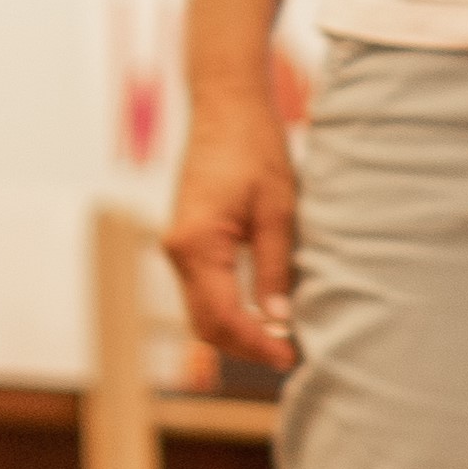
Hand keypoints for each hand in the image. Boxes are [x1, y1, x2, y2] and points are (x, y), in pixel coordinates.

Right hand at [165, 86, 301, 367]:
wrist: (226, 109)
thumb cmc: (254, 151)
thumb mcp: (278, 212)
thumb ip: (275, 269)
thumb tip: (278, 321)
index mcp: (196, 244)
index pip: (223, 317)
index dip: (256, 345)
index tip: (290, 358)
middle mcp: (177, 250)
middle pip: (205, 324)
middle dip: (244, 348)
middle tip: (289, 358)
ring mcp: (178, 247)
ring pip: (201, 313)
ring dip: (236, 334)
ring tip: (280, 344)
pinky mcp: (187, 243)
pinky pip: (203, 293)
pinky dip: (229, 314)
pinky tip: (262, 319)